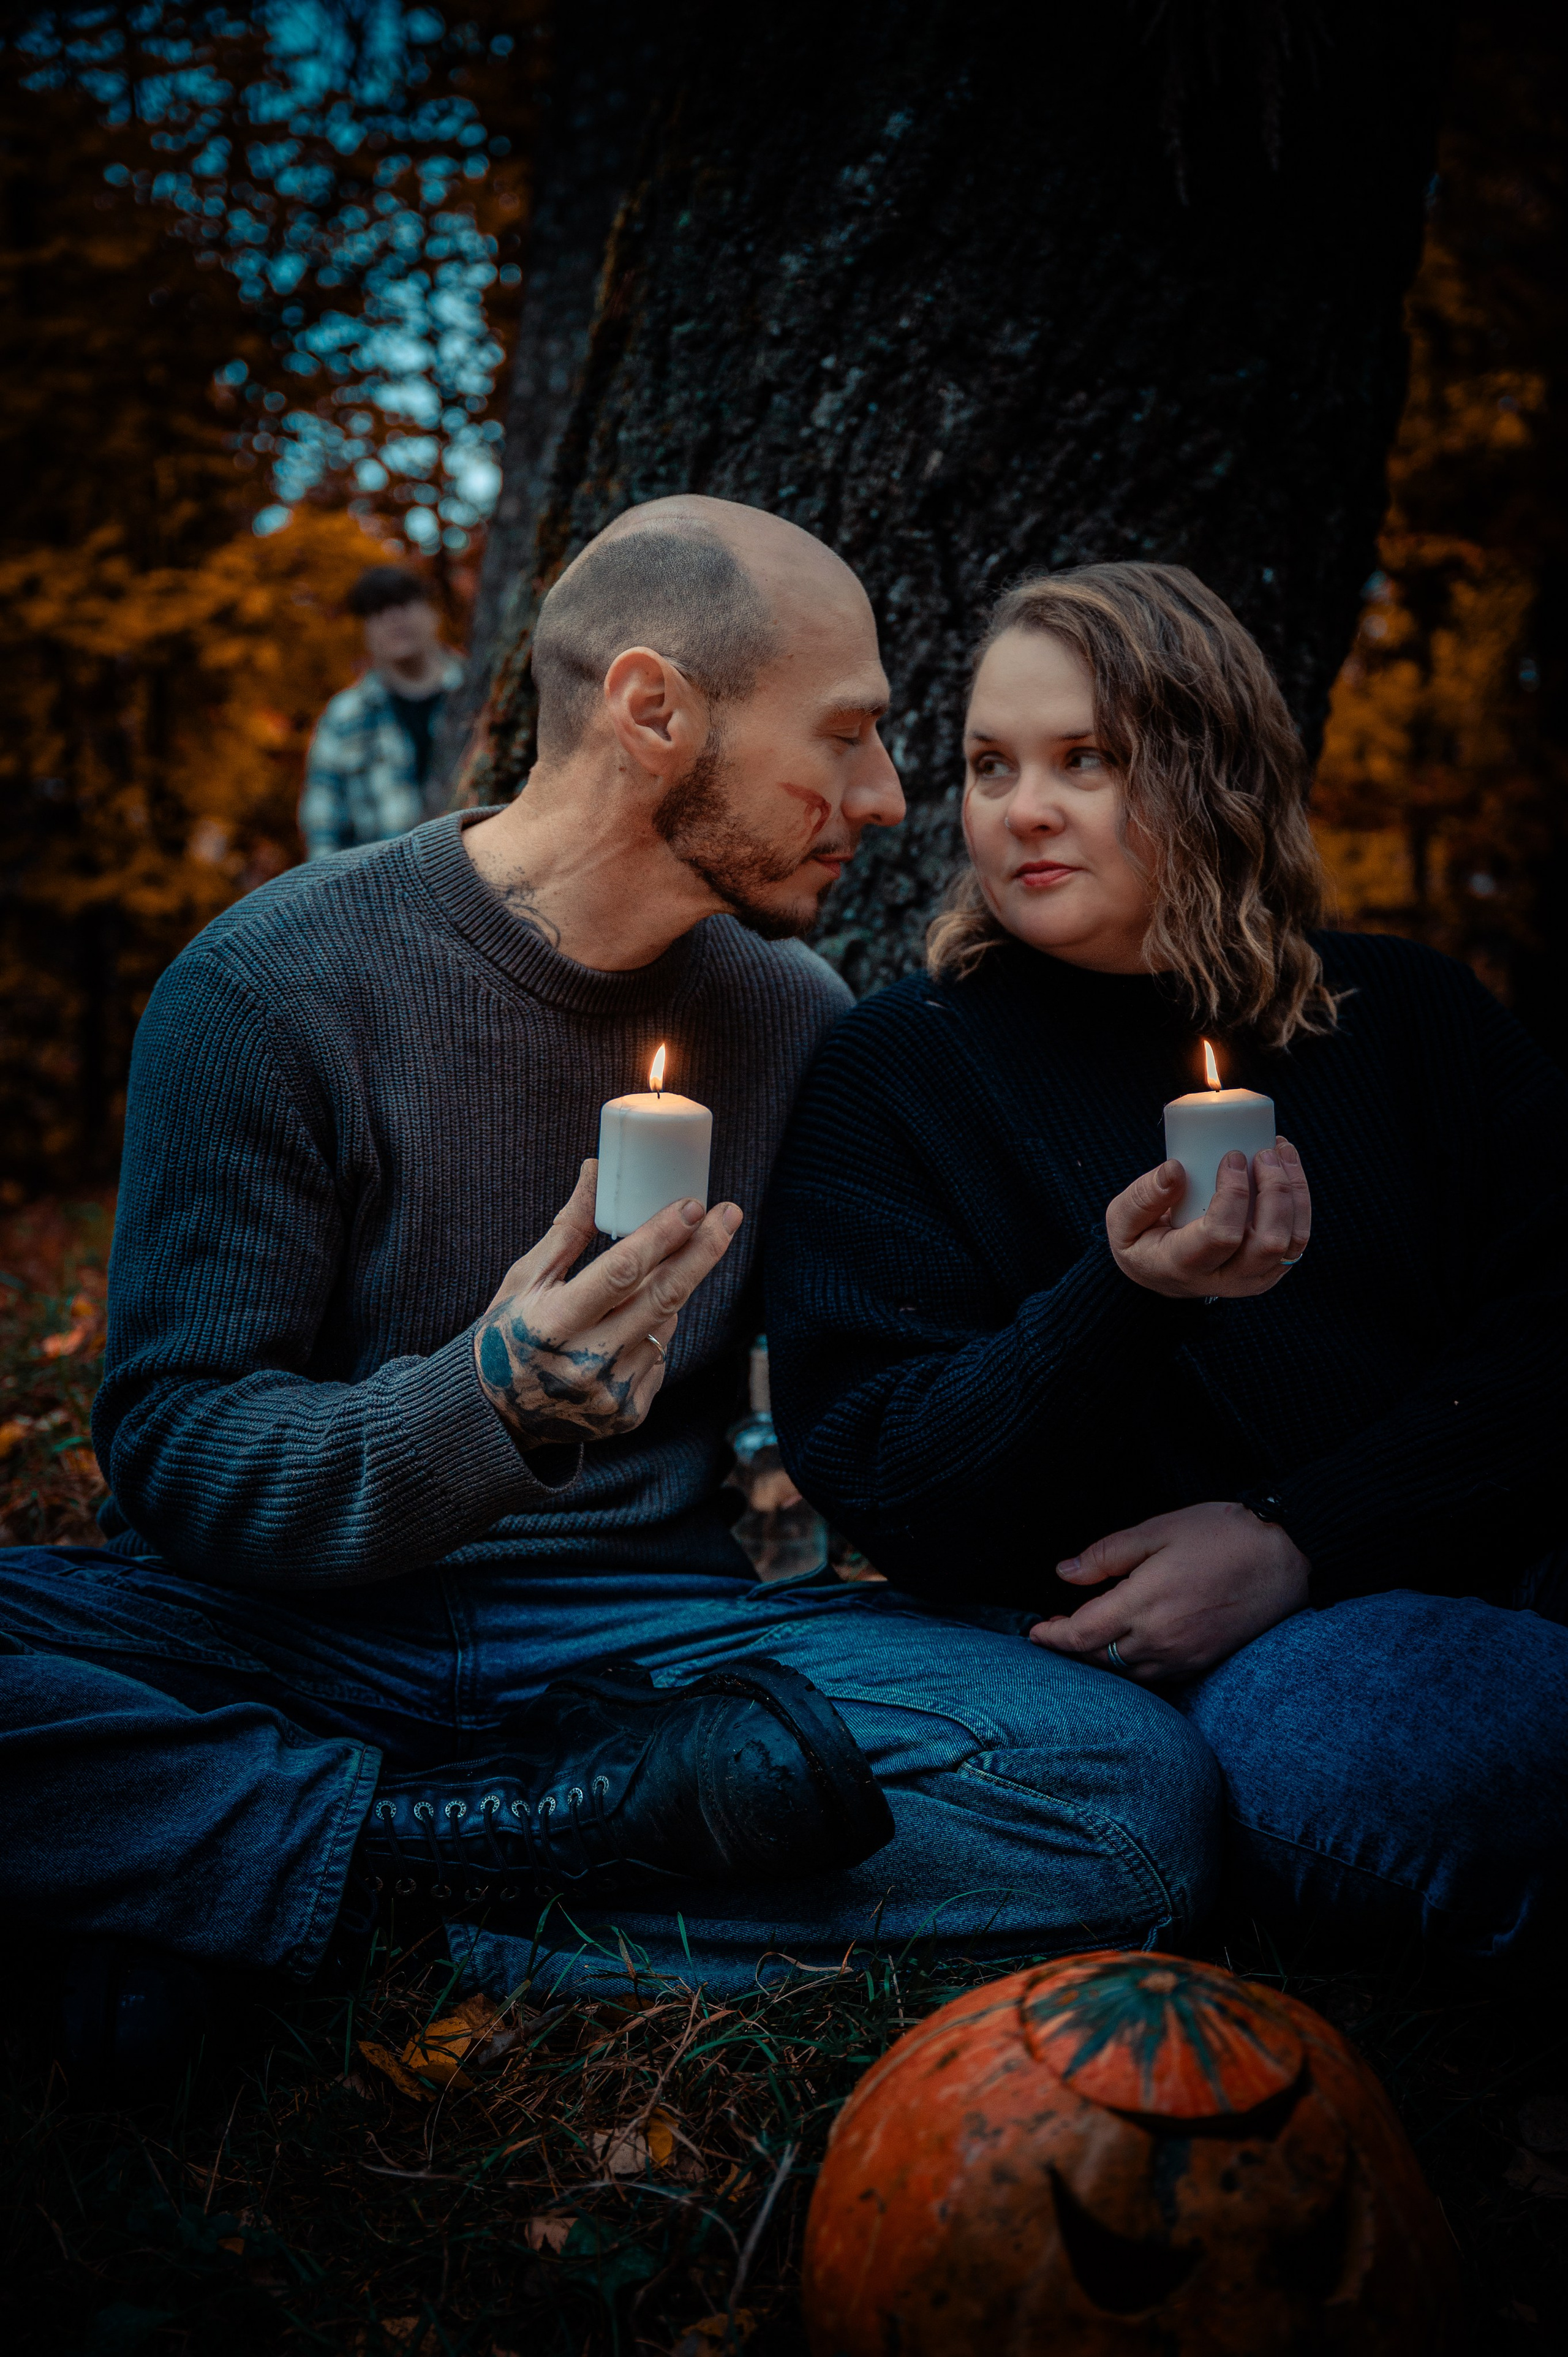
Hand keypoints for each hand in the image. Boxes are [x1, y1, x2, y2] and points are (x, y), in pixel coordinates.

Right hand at [474, 1159, 742, 1444]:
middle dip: (702, 1251)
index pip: (621, 1271)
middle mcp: (587, 1362)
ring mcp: (612, 1392)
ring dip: (669, 1292)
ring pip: (666, 1324)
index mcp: (555, 1323)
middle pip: (663, 1298)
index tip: (692, 1204)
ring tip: (645, 1280)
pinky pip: (660, 1357)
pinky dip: (653, 1332)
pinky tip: (627, 1328)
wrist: (498, 1414)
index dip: (661, 1235)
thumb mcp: (527, 1279)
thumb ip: (569, 1229)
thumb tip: (597, 1170)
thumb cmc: (508, 1332)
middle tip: (729, 1215)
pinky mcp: (629, 1413)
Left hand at [1028, 1500, 1309, 1683]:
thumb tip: (1064, 1573)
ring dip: (1099, 1662)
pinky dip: (1131, 1669)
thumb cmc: (1223, 1535)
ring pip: (1125, 1675)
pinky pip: (1155, 1678)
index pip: (1079, 1635)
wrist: (1288, 1557)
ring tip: (1085, 1641)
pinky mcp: (1204, 1664)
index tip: (1033, 1631)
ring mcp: (1183, 1658)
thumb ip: (1106, 1556)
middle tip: (1053, 1631)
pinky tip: (1126, 1651)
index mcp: (1142, 1605)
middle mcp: (1159, 1641)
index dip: (1050, 1636)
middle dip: (1070, 1649)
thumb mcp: (1157, 1531)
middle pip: (1097, 1660)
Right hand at [1107, 1138, 1310, 1299]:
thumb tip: (1176, 1169)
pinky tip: (1288, 1165)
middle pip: (1268, 1242)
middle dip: (1275, 1191)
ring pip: (1292, 1240)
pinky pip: (1298, 1237)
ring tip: (1280, 1151)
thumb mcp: (1121, 1222)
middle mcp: (1226, 1280)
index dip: (1234, 1193)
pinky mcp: (1270, 1268)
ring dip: (1294, 1191)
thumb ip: (1142, 1197)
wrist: (1160, 1274)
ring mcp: (1253, 1278)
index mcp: (1185, 1266)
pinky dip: (1300, 1199)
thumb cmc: (1140, 1241)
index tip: (1231, 1156)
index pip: (1222, 1236)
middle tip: (1263, 1152)